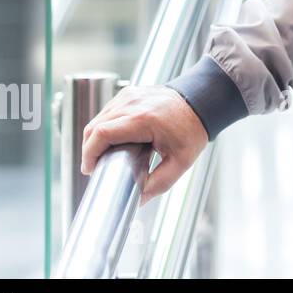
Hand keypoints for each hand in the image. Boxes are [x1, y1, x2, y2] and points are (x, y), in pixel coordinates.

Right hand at [81, 85, 208, 206]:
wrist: (202, 101)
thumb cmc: (193, 128)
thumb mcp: (180, 161)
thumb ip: (159, 184)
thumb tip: (138, 200)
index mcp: (143, 119)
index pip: (101, 134)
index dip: (90, 154)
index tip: (91, 169)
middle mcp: (132, 103)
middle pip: (94, 127)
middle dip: (90, 150)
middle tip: (97, 167)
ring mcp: (130, 95)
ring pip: (98, 118)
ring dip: (95, 138)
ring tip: (105, 156)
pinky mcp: (129, 93)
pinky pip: (107, 111)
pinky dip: (104, 126)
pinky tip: (113, 140)